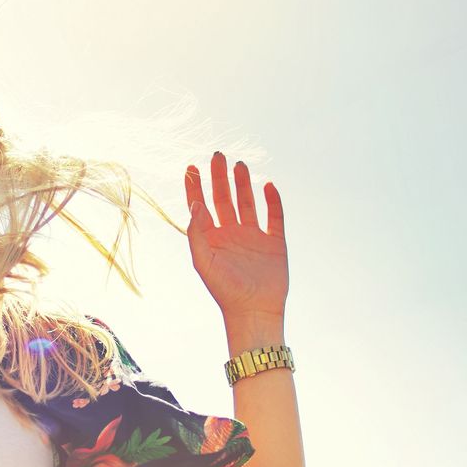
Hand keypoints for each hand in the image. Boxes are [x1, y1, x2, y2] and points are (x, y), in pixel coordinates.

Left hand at [183, 151, 288, 320]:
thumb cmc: (224, 290)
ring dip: (244, 184)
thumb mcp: (203, 261)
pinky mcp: (275, 242)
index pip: (200, 206)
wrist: (254, 310)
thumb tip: (195, 204)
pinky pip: (275, 216)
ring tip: (240, 165)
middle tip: (218, 155)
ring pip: (247, 203)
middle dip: (220, 178)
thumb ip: (197, 232)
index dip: (195, 187)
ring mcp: (253, 236)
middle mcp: (231, 233)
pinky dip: (273, 201)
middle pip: (224, 198)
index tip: (192, 167)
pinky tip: (268, 186)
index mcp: (211, 237)